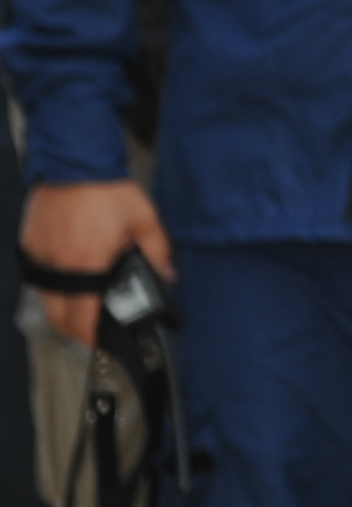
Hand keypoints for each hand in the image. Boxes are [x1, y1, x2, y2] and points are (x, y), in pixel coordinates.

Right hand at [21, 181, 171, 350]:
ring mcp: (40, 256)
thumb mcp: (144, 220)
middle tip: (95, 332)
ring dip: (64, 310)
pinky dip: (53, 287)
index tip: (102, 345)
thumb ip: (158, 252)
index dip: (92, 337)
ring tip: (86, 308)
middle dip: (75, 331)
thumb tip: (167, 275)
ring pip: (45, 300)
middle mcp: (57, 265)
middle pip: (58, 317)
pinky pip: (38, 279)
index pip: (83, 317)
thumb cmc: (106, 189)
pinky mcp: (29, 246)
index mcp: (85, 263)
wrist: (73, 161)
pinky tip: (72, 280)